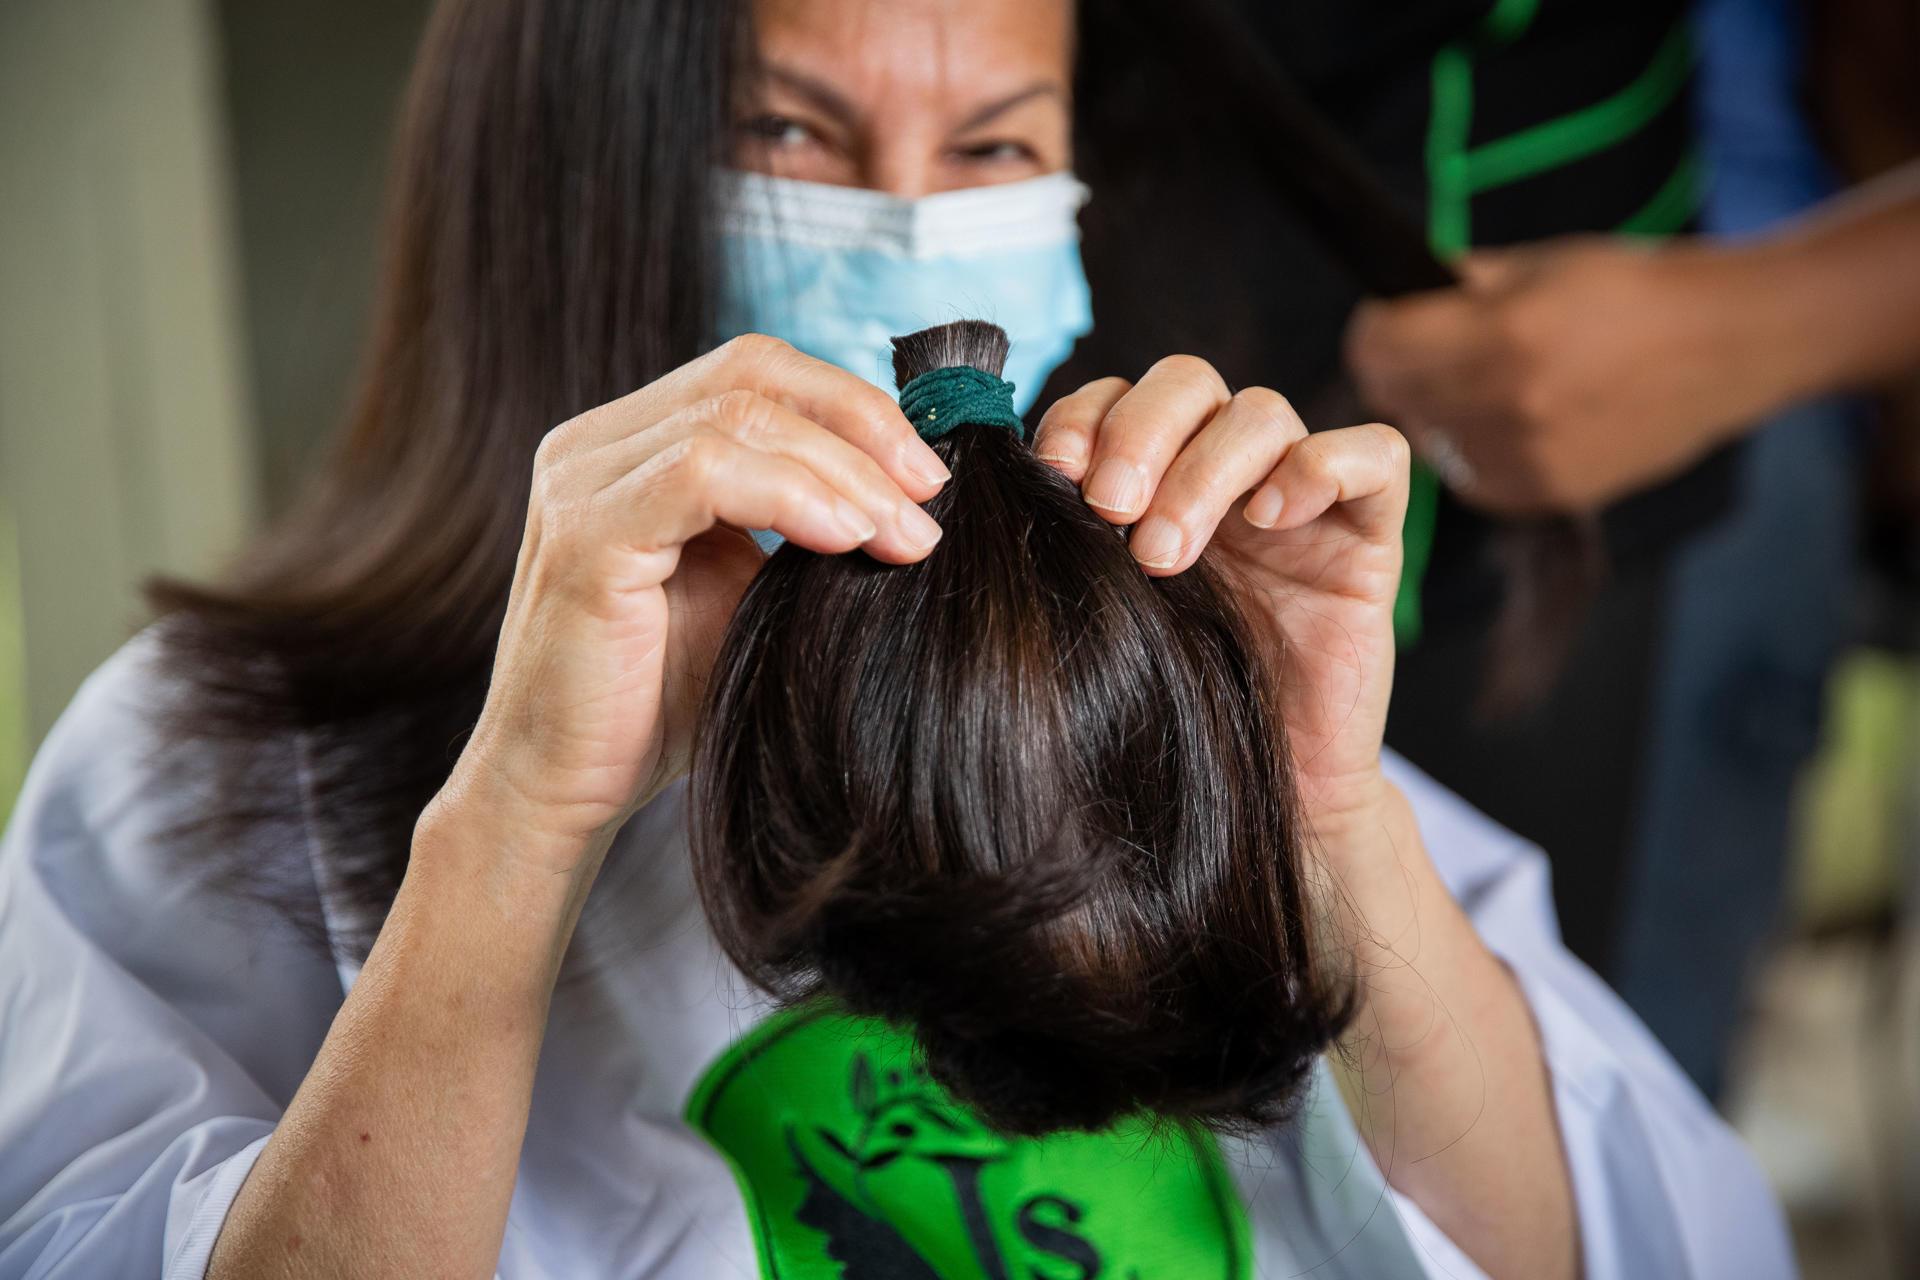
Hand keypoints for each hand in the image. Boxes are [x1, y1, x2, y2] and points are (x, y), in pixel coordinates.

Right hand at [428, 334, 950, 877]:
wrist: (561, 795)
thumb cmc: (656, 707)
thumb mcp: (748, 597)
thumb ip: (802, 530)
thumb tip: (913, 500)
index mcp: (631, 446)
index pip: (755, 372)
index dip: (852, 405)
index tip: (928, 475)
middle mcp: (596, 446)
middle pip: (751, 373)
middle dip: (861, 424)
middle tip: (932, 496)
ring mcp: (581, 483)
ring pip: (737, 417)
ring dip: (843, 470)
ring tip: (905, 536)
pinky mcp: (585, 536)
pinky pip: (702, 474)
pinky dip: (791, 496)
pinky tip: (847, 540)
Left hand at [1030, 358, 1408, 828]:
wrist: (1269, 794)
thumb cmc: (1176, 708)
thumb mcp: (1104, 618)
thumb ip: (1068, 550)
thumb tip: (1002, 495)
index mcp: (1153, 483)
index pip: (1116, 398)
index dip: (1082, 417)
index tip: (1051, 472)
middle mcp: (1225, 476)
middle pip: (1188, 383)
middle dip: (1138, 433)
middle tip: (1110, 510)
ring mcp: (1299, 500)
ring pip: (1263, 411)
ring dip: (1205, 469)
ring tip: (1166, 553)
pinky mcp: (1369, 534)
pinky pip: (1371, 454)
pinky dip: (1318, 466)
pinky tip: (1270, 519)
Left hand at [1345, 236, 1790, 513]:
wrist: (1730, 346)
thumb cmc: (1635, 290)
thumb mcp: (1541, 264)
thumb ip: (1459, 285)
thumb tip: (1397, 292)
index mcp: (1503, 336)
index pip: (1378, 348)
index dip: (1373, 329)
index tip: (1385, 318)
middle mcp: (1508, 406)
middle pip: (1396, 397)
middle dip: (1400, 367)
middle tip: (1425, 346)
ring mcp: (1527, 459)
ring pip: (1430, 440)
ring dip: (1436, 410)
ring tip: (1481, 379)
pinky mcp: (1546, 495)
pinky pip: (1470, 474)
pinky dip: (1474, 447)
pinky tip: (1513, 417)